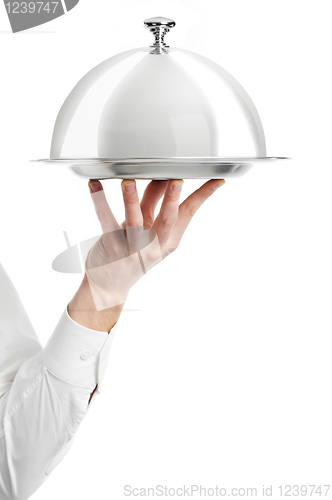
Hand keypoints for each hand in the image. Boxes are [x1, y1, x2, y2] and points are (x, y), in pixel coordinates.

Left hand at [68, 178, 224, 331]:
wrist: (108, 286)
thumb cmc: (131, 255)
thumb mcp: (149, 233)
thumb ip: (154, 204)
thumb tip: (163, 176)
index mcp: (168, 240)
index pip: (189, 213)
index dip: (203, 195)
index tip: (216, 180)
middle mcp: (153, 245)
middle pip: (167, 220)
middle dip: (172, 200)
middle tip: (177, 180)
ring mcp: (132, 248)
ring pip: (134, 221)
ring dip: (131, 199)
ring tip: (128, 182)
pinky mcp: (111, 247)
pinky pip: (106, 221)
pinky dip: (100, 202)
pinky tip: (95, 186)